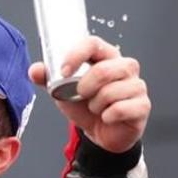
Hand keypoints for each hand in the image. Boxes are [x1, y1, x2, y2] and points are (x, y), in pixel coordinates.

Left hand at [28, 36, 149, 153]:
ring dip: (96, 104)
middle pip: (104, 69)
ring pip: (113, 91)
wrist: (102, 133)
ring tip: (96, 107)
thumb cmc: (85, 106)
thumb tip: (35, 70)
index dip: (77, 55)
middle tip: (80, 95)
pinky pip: (122, 108)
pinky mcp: (143, 105)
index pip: (93, 43)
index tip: (64, 71)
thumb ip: (49, 78)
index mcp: (105, 56)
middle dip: (85, 86)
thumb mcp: (63, 91)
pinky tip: (107, 117)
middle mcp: (125, 66)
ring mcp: (136, 85)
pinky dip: (108, 116)